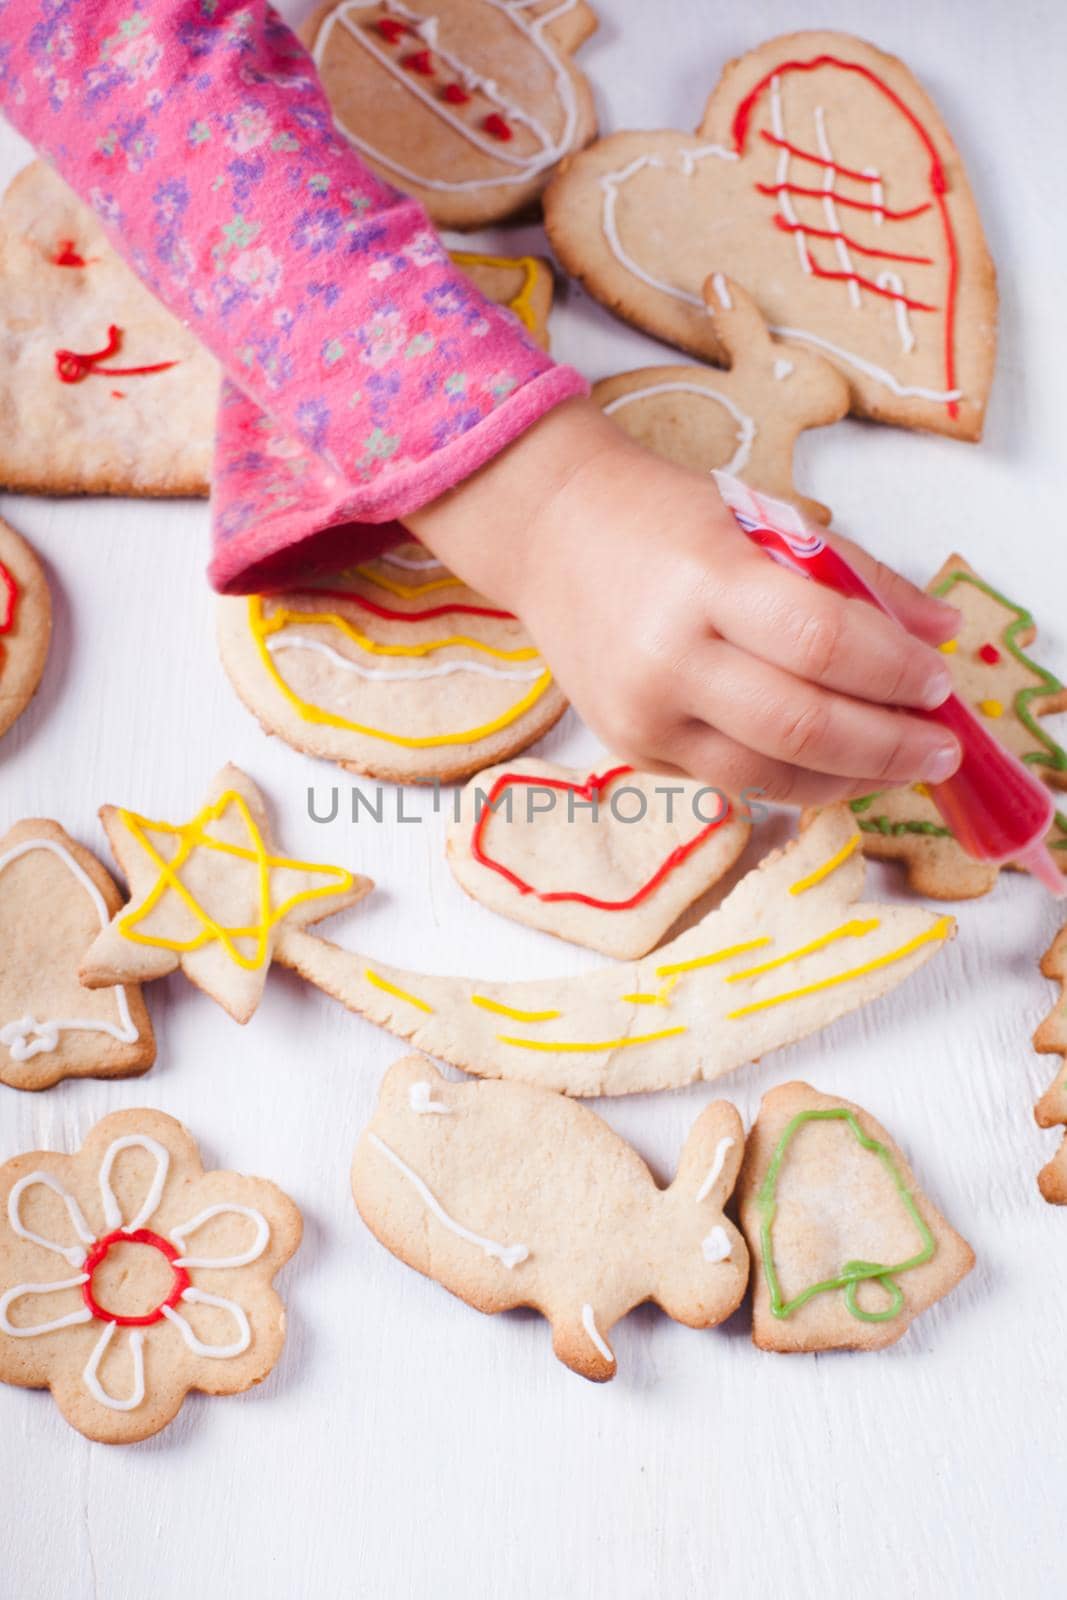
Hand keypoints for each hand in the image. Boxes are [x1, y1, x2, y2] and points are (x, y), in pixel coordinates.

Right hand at [407, 398, 961, 806]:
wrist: (550, 536)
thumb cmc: (664, 519)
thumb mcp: (764, 518)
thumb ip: (855, 575)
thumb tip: (941, 632)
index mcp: (705, 579)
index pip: (821, 639)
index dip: (893, 670)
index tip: (939, 681)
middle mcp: (666, 657)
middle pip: (801, 725)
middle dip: (888, 746)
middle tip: (942, 748)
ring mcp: (642, 714)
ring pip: (768, 775)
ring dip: (850, 779)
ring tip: (899, 766)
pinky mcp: (632, 749)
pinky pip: (731, 780)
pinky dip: (795, 779)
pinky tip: (835, 766)